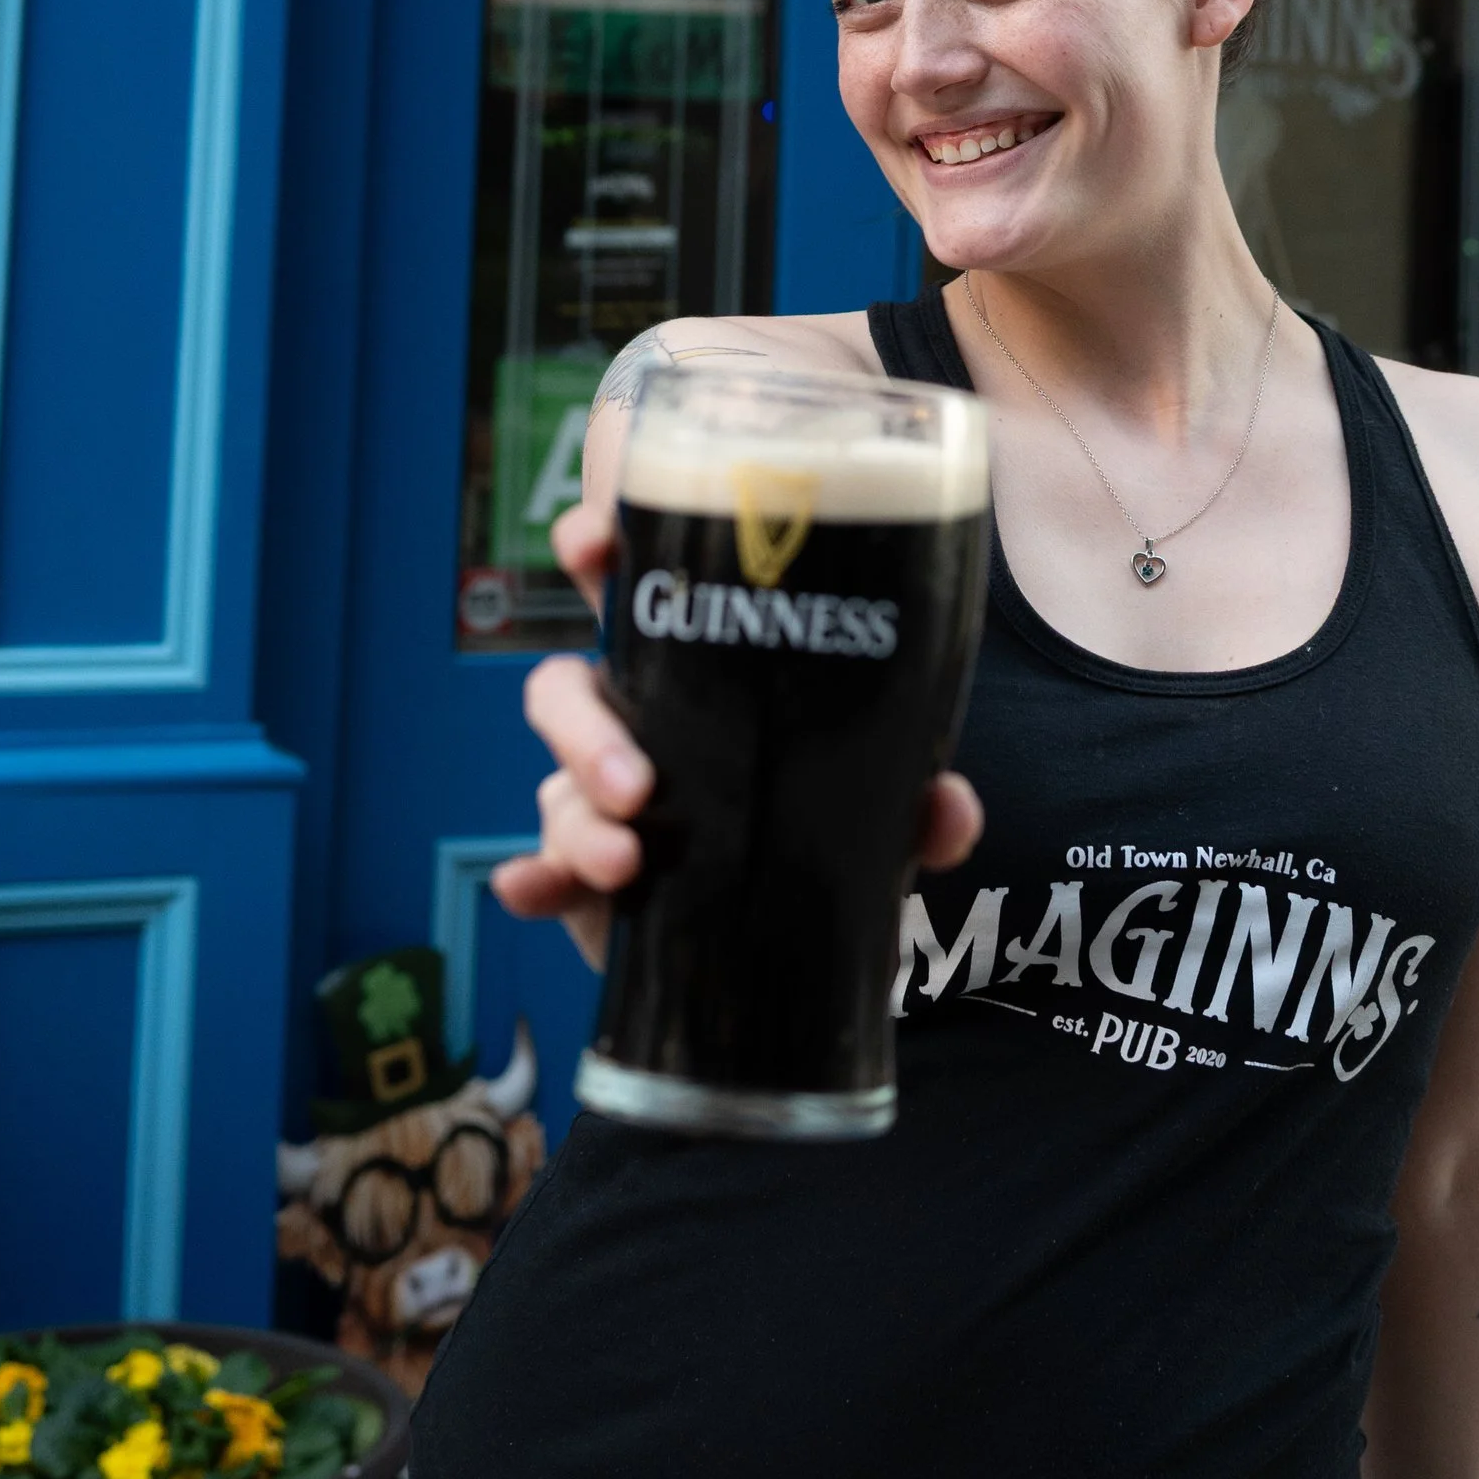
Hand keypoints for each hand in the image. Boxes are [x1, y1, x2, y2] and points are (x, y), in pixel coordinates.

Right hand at [486, 502, 986, 970]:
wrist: (784, 938)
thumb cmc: (812, 827)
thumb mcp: (868, 806)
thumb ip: (910, 802)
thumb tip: (947, 811)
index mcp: (692, 674)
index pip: (628, 590)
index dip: (595, 551)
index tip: (593, 541)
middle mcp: (632, 725)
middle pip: (563, 689)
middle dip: (580, 722)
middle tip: (635, 780)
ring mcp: (596, 801)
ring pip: (554, 786)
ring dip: (579, 819)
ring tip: (627, 858)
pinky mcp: (579, 878)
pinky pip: (536, 870)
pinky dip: (531, 879)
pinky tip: (533, 891)